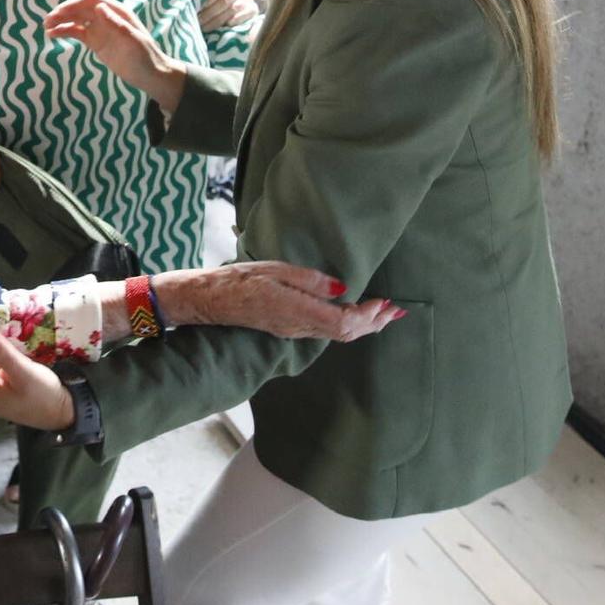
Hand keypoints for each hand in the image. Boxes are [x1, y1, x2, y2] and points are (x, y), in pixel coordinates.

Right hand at [44, 0, 184, 112]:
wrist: (149, 74)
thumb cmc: (144, 56)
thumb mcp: (132, 40)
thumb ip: (115, 24)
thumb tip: (98, 7)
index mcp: (116, 11)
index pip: (91, 0)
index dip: (74, 3)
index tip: (60, 12)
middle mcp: (106, 16)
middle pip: (80, 8)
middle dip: (64, 12)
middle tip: (48, 20)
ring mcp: (100, 29)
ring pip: (76, 19)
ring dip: (61, 21)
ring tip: (46, 27)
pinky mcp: (95, 41)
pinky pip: (77, 32)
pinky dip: (65, 32)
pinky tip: (53, 35)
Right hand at [158, 263, 404, 341]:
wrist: (208, 300)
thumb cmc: (237, 280)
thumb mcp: (274, 269)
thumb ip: (310, 280)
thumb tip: (343, 288)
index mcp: (297, 311)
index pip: (345, 323)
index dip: (370, 316)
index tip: (387, 303)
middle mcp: (298, 327)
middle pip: (346, 334)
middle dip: (374, 323)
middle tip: (396, 312)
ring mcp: (292, 331)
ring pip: (337, 335)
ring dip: (363, 325)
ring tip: (382, 313)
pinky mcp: (286, 328)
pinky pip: (325, 331)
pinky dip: (346, 325)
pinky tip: (351, 315)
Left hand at [200, 0, 260, 29]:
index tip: (196, 7)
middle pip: (225, 0)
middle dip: (209, 13)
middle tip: (197, 21)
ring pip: (234, 9)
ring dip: (218, 20)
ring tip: (204, 27)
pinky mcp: (253, 9)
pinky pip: (247, 14)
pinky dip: (237, 19)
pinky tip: (226, 25)